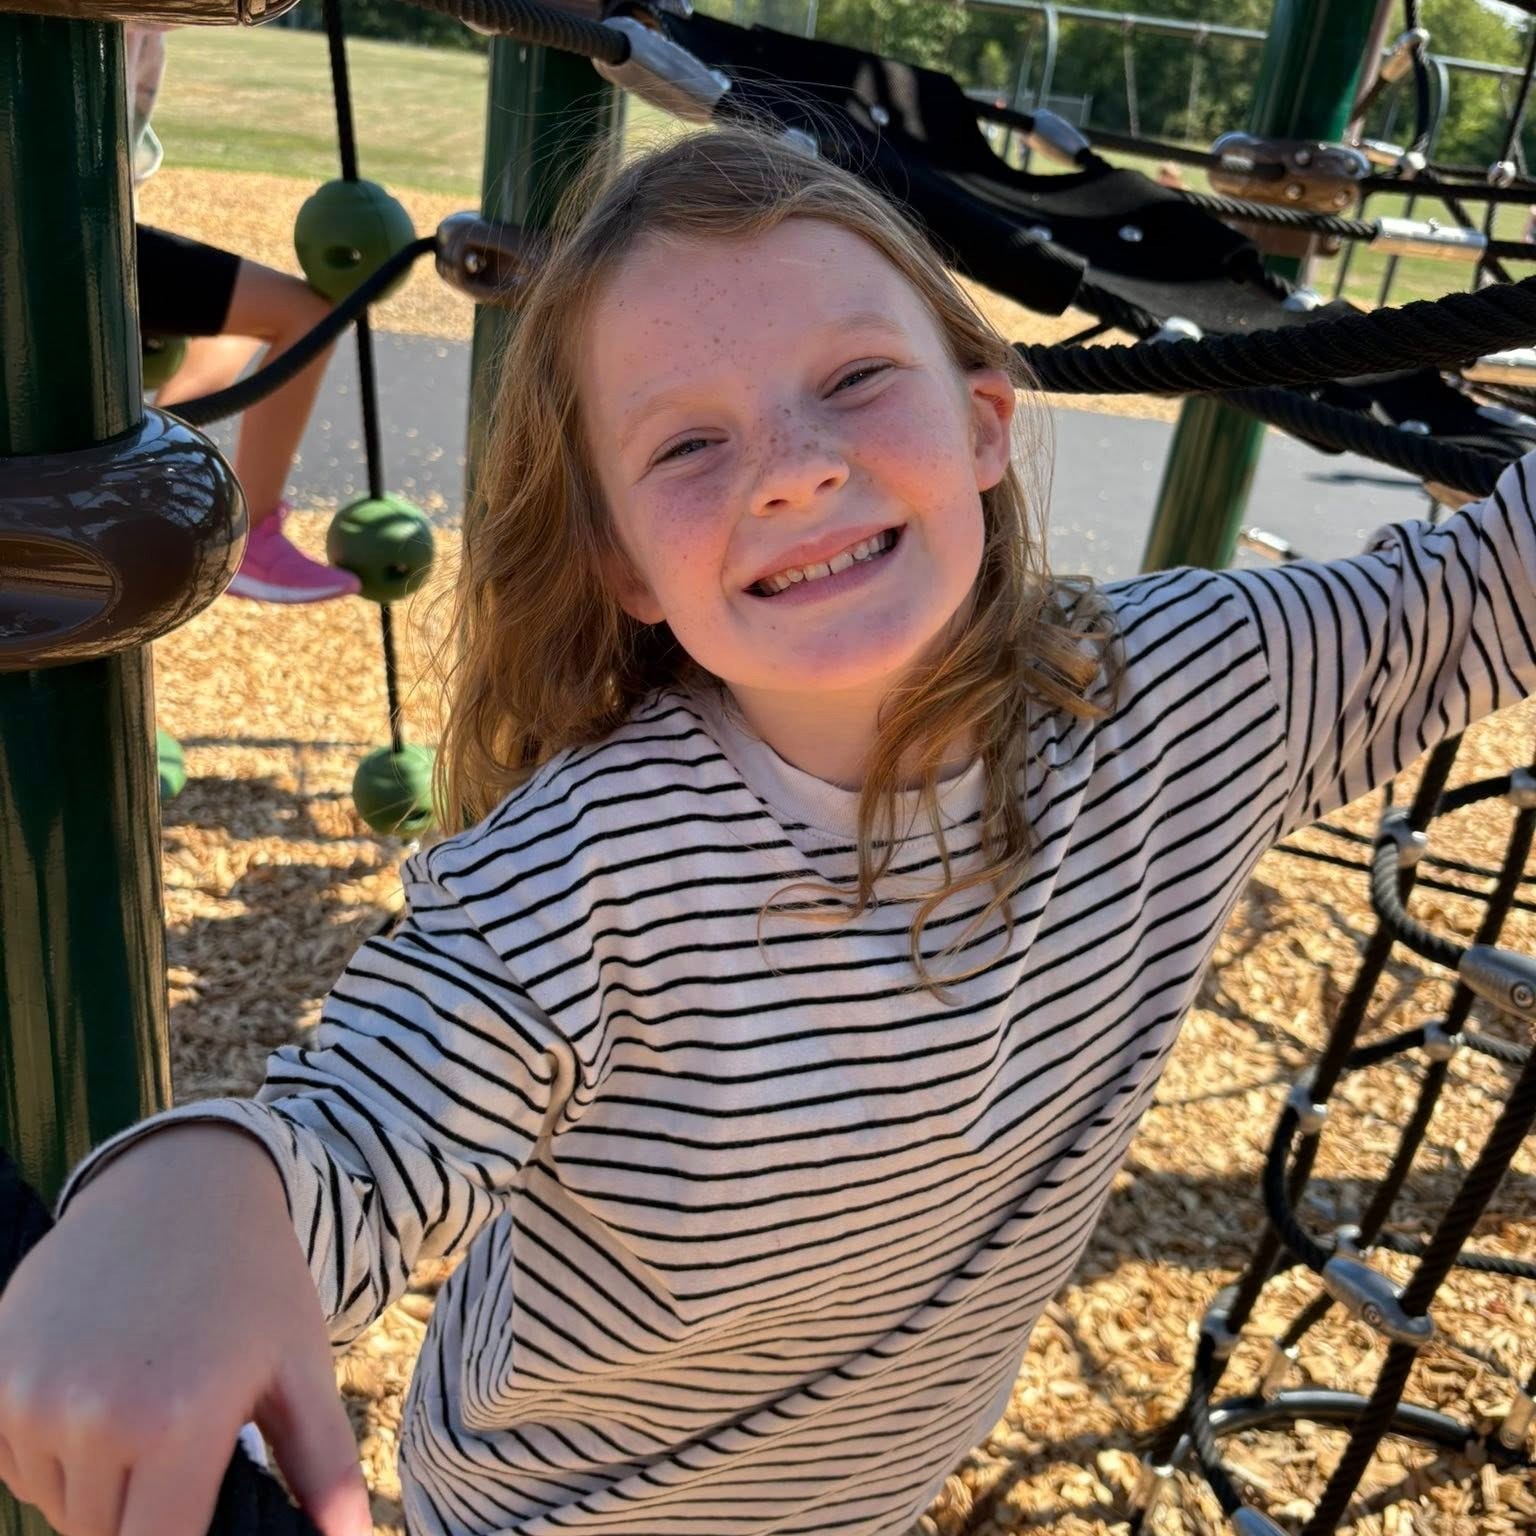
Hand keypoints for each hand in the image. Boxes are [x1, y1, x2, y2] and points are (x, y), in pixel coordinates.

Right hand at [0, 1125, 371, 1535]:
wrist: (181, 1183)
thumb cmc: (253, 1279)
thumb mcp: (301, 1364)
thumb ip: (323, 1464)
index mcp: (176, 1423)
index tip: (200, 1517)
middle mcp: (89, 1415)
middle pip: (101, 1535)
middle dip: (143, 1515)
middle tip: (182, 1449)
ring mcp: (28, 1392)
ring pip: (54, 1502)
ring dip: (93, 1485)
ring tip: (145, 1408)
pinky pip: (13, 1458)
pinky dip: (48, 1450)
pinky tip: (98, 1389)